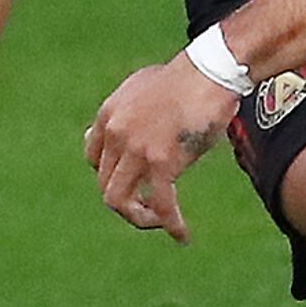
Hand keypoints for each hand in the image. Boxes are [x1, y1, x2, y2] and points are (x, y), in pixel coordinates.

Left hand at [83, 57, 239, 242]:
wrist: (211, 70)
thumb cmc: (189, 78)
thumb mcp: (146, 88)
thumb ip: (134, 110)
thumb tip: (135, 127)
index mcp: (109, 115)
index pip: (94, 160)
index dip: (112, 178)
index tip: (134, 184)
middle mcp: (115, 133)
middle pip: (106, 184)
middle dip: (128, 203)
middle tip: (152, 209)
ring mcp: (135, 148)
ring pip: (119, 200)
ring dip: (140, 218)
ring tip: (162, 223)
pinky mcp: (161, 161)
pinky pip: (161, 204)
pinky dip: (170, 225)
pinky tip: (182, 236)